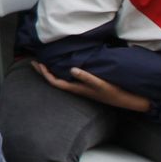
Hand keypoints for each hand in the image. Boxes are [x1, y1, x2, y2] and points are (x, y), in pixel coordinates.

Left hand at [32, 61, 151, 112]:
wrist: (127, 99)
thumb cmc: (114, 92)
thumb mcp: (100, 83)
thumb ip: (86, 77)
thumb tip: (71, 69)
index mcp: (77, 88)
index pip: (55, 82)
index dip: (45, 73)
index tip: (38, 63)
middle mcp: (77, 88)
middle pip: (55, 80)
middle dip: (44, 72)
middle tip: (34, 62)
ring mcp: (82, 87)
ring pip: (62, 78)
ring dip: (52, 70)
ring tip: (45, 62)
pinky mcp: (88, 85)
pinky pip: (70, 77)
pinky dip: (63, 70)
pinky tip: (64, 65)